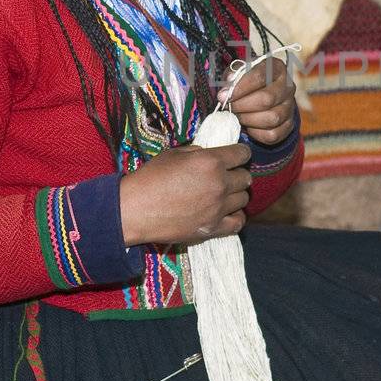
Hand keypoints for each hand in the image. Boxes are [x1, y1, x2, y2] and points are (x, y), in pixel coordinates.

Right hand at [118, 142, 251, 245]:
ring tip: (223, 195)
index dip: (240, 153)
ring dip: (236, 195)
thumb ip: (198, 152)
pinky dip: (235, 216)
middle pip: (246, 177)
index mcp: (210, 161)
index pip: (242, 154)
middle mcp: (219, 184)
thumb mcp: (174, 154)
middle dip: (237, 174)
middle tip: (226, 176)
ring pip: (244, 199)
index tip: (236, 156)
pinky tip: (226, 212)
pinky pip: (238, 222)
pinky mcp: (212, 228)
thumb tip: (211, 155)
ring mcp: (218, 208)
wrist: (134, 209)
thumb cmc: (150, 178)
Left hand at [220, 56, 296, 145]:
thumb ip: (231, 78)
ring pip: (271, 118)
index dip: (239, 88)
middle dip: (242, 105)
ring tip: (238, 116)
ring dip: (248, 119)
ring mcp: (290, 107)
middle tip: (229, 107)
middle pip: (267, 99)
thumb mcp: (238, 73)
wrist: (262, 96)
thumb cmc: (248, 82)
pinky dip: (256, 133)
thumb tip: (226, 90)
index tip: (223, 96)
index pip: (259, 76)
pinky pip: (272, 134)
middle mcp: (288, 86)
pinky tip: (249, 126)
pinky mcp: (288, 125)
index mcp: (276, 68)